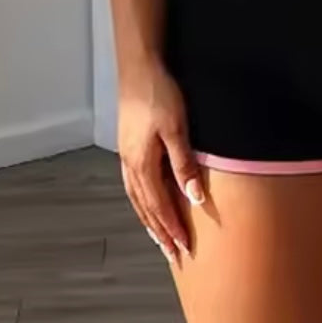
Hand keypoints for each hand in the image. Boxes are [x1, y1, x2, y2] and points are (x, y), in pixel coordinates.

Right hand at [117, 59, 204, 262]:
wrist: (138, 68)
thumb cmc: (159, 94)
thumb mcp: (176, 128)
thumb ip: (184, 165)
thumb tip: (194, 198)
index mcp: (142, 164)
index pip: (160, 206)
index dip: (172, 228)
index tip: (184, 248)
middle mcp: (131, 165)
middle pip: (146, 208)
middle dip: (160, 232)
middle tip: (173, 254)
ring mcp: (127, 156)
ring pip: (137, 199)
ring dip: (149, 221)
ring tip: (159, 238)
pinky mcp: (128, 146)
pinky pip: (134, 185)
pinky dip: (142, 202)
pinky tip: (147, 203)